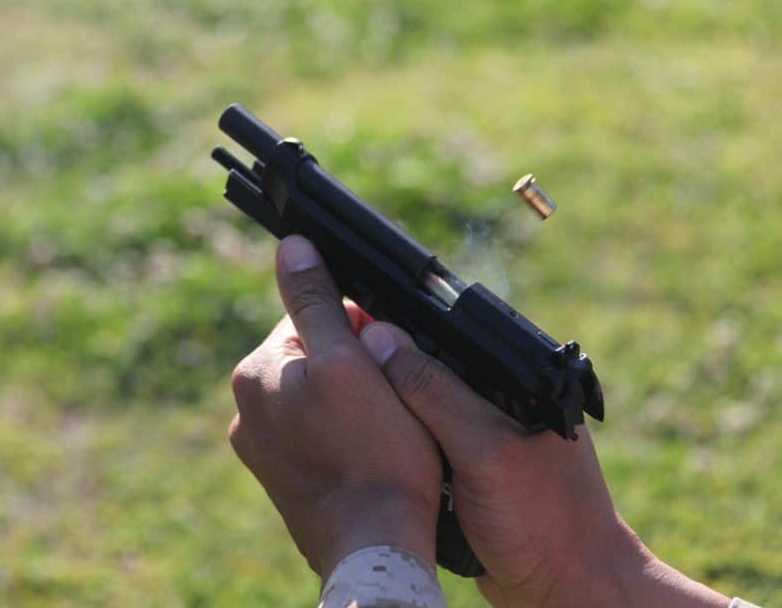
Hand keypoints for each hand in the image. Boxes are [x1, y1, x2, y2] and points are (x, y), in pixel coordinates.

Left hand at [227, 235, 440, 576]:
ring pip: (317, 397)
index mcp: (254, 373)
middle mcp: (246, 409)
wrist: (375, 546)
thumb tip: (291, 246)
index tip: (382, 356)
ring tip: (379, 430)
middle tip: (386, 398)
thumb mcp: (349, 362)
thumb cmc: (374, 455)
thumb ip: (316, 301)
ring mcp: (261, 449)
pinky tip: (365, 453)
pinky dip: (341, 435)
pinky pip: (315, 434)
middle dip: (352, 364)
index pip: (309, 318)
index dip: (356, 328)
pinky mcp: (282, 479)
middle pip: (313, 357)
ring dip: (349, 400)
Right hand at [359, 315, 730, 607]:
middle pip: (432, 368)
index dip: (404, 330)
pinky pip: (424, 443)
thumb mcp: (485, 451)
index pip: (452, 334)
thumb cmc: (544, 522)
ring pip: (423, 407)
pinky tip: (373, 448)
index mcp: (522, 377)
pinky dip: (401, 446)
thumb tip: (381, 340)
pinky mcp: (469, 469)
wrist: (563, 593)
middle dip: (390, 373)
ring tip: (352, 409)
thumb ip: (437, 395)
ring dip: (393, 412)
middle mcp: (504, 399)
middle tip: (347, 375)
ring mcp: (486, 435)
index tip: (356, 329)